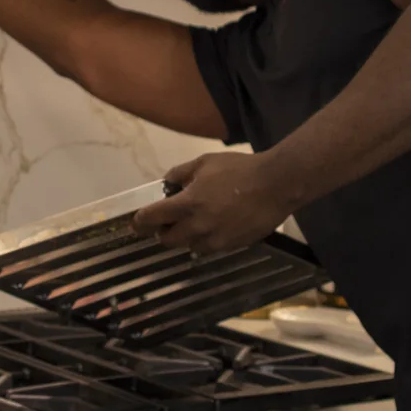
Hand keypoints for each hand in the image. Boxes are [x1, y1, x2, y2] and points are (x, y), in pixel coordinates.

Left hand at [130, 153, 298, 256]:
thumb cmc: (239, 169)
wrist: (276, 185)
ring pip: (189, 247)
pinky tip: (215, 226)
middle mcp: (198, 227)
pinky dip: (205, 240)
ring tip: (195, 223)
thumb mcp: (204, 162)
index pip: (153, 218)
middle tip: (167, 222)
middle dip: (163, 232)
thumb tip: (167, 183)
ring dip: (186, 237)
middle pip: (168, 240)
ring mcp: (216, 240)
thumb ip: (180, 173)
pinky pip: (210, 248)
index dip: (139, 222)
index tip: (135, 224)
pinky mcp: (232, 246)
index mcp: (188, 204)